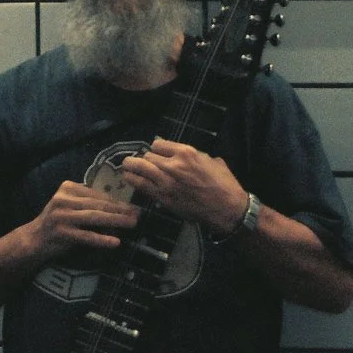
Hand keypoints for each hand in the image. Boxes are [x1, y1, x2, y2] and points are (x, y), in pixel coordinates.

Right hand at [24, 181, 139, 257]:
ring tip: (132, 224)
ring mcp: (61, 215)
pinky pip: (86, 236)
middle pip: (98, 205)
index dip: (117, 202)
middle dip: (121, 210)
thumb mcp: (71, 207)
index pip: (98, 195)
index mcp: (68, 188)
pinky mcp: (61, 232)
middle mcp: (63, 198)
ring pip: (94, 218)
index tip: (134, 207)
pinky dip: (102, 239)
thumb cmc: (58, 223)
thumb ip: (90, 204)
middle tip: (138, 215)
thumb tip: (121, 208)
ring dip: (116, 221)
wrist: (33, 239)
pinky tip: (115, 242)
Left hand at [117, 138, 246, 233]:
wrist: (226, 208)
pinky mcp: (163, 197)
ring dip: (131, 166)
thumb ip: (194, 155)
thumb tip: (182, 153)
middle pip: (148, 156)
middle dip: (144, 159)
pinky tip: (128, 178)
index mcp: (186, 152)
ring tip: (126, 166)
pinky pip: (142, 185)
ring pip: (141, 168)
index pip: (158, 144)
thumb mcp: (211, 160)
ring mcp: (166, 182)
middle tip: (141, 162)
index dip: (155, 149)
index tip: (155, 153)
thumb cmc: (223, 183)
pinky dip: (133, 180)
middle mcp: (173, 164)